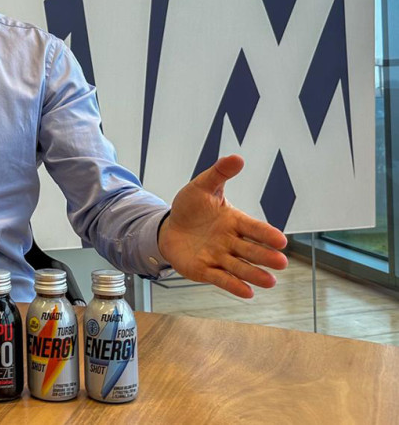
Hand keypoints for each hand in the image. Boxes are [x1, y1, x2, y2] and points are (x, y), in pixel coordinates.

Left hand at [158, 154, 287, 297]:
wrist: (169, 227)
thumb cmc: (190, 207)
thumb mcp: (201, 187)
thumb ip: (219, 174)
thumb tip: (237, 157)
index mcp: (234, 221)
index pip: (254, 228)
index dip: (267, 234)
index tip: (281, 240)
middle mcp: (231, 241)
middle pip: (251, 250)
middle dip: (265, 256)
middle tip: (281, 262)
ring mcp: (219, 257)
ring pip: (239, 267)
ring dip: (254, 274)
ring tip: (270, 282)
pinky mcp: (205, 270)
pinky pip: (220, 278)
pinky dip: (233, 285)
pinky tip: (248, 293)